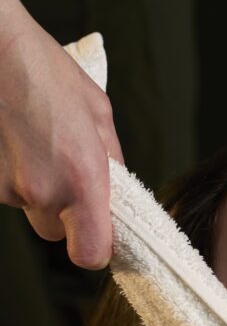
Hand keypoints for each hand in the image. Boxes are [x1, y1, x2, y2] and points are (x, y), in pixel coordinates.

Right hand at [0, 10, 124, 268]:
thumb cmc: (44, 72)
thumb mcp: (98, 113)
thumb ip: (110, 161)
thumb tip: (116, 192)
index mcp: (82, 179)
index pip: (90, 254)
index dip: (95, 247)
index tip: (99, 232)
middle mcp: (42, 192)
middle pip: (55, 233)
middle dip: (62, 212)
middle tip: (62, 171)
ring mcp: (4, 188)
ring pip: (26, 206)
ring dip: (33, 184)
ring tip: (32, 138)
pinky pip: (2, 188)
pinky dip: (8, 169)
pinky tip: (11, 136)